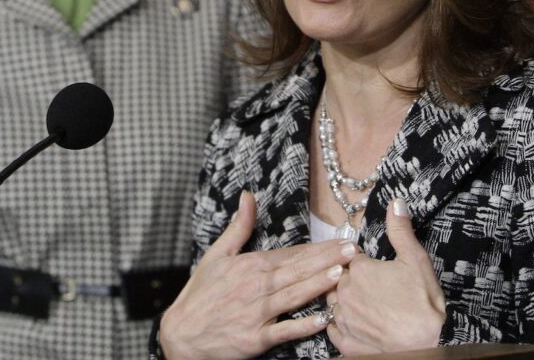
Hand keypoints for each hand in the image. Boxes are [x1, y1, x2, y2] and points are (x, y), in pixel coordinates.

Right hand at [159, 191, 358, 359]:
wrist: (179, 335)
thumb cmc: (200, 295)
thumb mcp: (216, 256)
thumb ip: (238, 227)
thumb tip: (248, 195)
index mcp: (250, 265)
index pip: (291, 253)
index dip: (319, 247)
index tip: (342, 239)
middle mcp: (256, 287)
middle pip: (298, 270)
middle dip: (328, 259)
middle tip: (353, 251)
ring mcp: (257, 313)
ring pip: (294, 296)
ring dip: (319, 284)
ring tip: (341, 273)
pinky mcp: (255, 339)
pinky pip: (284, 331)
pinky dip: (303, 326)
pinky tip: (323, 319)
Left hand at [327, 199, 445, 354]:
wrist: (428, 344)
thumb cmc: (423, 302)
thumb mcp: (416, 259)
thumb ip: (400, 230)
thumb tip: (394, 202)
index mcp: (358, 270)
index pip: (350, 258)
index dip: (364, 262)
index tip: (377, 270)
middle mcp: (344, 293)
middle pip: (339, 280)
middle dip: (353, 282)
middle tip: (376, 290)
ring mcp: (343, 321)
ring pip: (335, 305)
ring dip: (346, 304)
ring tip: (368, 308)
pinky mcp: (346, 344)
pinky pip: (335, 331)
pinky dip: (343, 328)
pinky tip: (358, 326)